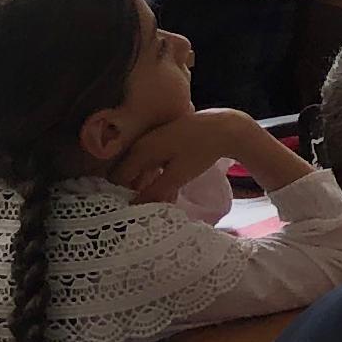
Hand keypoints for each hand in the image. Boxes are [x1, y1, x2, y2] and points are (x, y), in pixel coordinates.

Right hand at [116, 104, 302, 203]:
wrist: (224, 128)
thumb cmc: (200, 152)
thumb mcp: (177, 176)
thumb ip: (153, 192)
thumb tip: (132, 207)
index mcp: (140, 151)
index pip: (117, 177)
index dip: (118, 196)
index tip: (123, 213)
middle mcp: (142, 144)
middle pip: (129, 174)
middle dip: (133, 194)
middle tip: (139, 213)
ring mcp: (153, 142)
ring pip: (142, 170)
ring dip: (147, 188)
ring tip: (155, 207)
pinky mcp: (164, 143)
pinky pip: (154, 164)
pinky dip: (158, 178)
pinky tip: (169, 194)